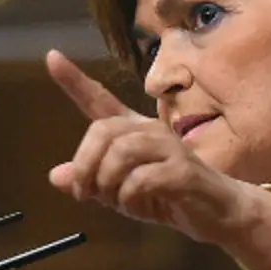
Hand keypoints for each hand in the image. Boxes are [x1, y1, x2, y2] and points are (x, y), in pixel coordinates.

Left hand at [45, 50, 247, 244]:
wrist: (219, 212)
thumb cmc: (170, 197)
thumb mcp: (121, 193)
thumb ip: (93, 181)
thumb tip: (56, 176)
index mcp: (134, 131)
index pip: (99, 100)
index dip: (74, 81)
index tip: (51, 57)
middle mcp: (151, 131)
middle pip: (102, 130)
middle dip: (85, 166)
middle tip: (86, 194)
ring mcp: (170, 147)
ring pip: (121, 153)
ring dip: (109, 183)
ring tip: (118, 202)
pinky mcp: (183, 171)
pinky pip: (142, 179)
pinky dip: (130, 198)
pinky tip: (139, 206)